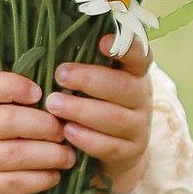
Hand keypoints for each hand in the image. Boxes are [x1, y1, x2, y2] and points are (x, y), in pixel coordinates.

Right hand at [0, 38, 154, 193]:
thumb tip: (50, 92)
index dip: (15, 86)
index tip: (38, 91)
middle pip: (10, 121)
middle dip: (45, 125)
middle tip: (64, 130)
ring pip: (16, 154)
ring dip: (50, 155)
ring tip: (68, 156)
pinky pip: (13, 183)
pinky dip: (39, 179)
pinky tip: (53, 176)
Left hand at [49, 35, 153, 193]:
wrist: (117, 151)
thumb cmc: (96, 104)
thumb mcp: (96, 83)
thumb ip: (83, 64)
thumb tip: (50, 43)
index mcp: (135, 73)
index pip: (140, 56)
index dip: (126, 48)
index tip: (102, 41)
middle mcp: (142, 97)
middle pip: (122, 87)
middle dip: (88, 80)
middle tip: (59, 75)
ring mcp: (139, 126)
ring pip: (115, 118)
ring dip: (82, 110)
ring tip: (53, 104)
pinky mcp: (131, 152)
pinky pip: (110, 146)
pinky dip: (87, 139)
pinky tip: (67, 131)